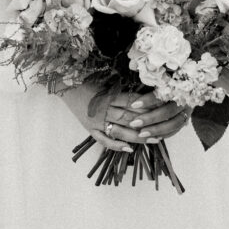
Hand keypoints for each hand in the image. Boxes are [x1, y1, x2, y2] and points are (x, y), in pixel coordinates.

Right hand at [63, 84, 189, 151]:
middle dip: (147, 124)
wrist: (65, 85)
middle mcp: (105, 109)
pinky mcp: (90, 129)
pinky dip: (117, 145)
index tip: (161, 110)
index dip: (147, 107)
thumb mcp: (104, 79)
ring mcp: (97, 121)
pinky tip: (129, 149)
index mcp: (109, 95)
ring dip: (138, 137)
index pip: (132, 102)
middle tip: (163, 129)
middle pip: (129, 118)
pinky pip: (104, 140)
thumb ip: (121, 85)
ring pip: (120, 131)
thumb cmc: (86, 79)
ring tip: (154, 141)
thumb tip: (141, 88)